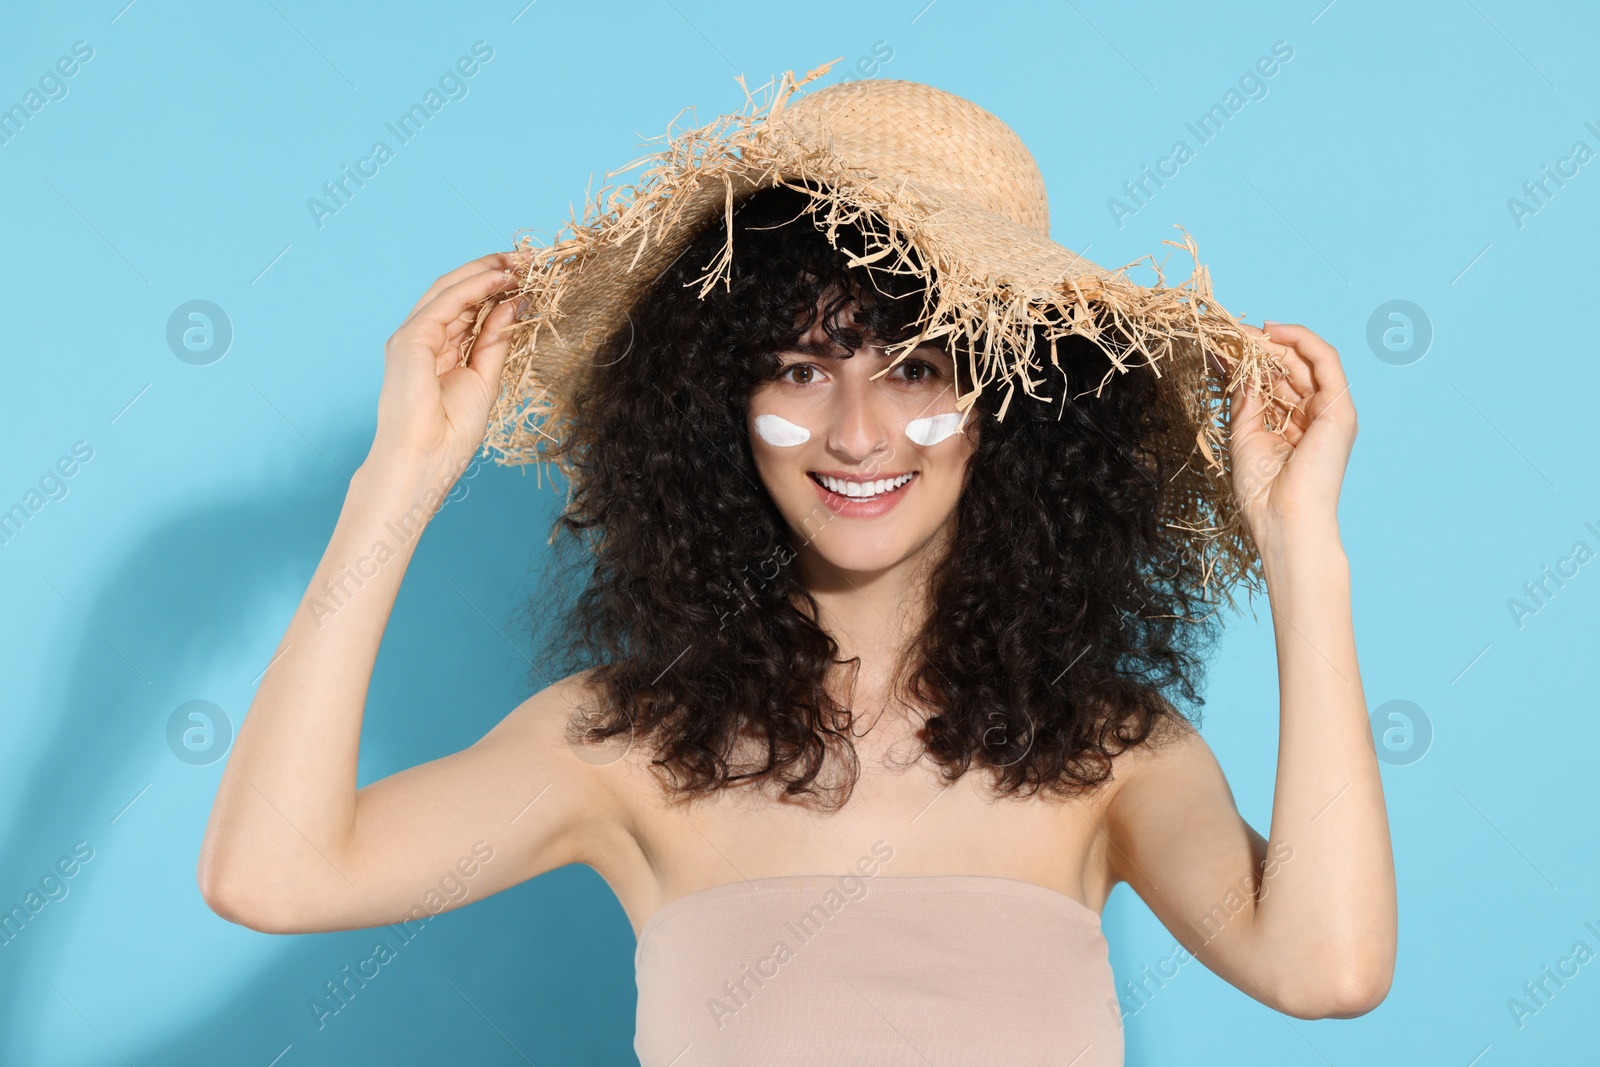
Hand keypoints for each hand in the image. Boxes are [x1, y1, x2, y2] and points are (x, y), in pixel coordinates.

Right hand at [368, 250, 526, 475]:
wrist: (424, 462)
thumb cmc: (449, 434)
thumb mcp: (485, 378)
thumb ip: (496, 340)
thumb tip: (516, 303)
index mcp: (438, 350)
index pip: (468, 307)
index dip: (496, 287)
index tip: (529, 275)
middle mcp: (422, 338)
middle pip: (458, 292)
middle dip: (493, 271)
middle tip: (528, 259)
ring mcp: (412, 337)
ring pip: (450, 289)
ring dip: (486, 271)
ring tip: (520, 262)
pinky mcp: (410, 340)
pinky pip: (445, 303)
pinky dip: (474, 286)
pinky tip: (500, 278)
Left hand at [1226, 322, 1357, 551]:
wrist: (1284, 519)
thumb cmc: (1262, 491)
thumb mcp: (1244, 436)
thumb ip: (1245, 401)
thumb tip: (1237, 369)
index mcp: (1293, 428)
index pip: (1274, 385)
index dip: (1250, 364)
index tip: (1222, 347)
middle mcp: (1314, 417)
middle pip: (1288, 370)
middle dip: (1259, 349)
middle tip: (1228, 334)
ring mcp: (1330, 411)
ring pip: (1305, 361)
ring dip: (1275, 342)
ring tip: (1244, 332)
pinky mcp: (1340, 407)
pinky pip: (1325, 360)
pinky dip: (1301, 340)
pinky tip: (1273, 331)